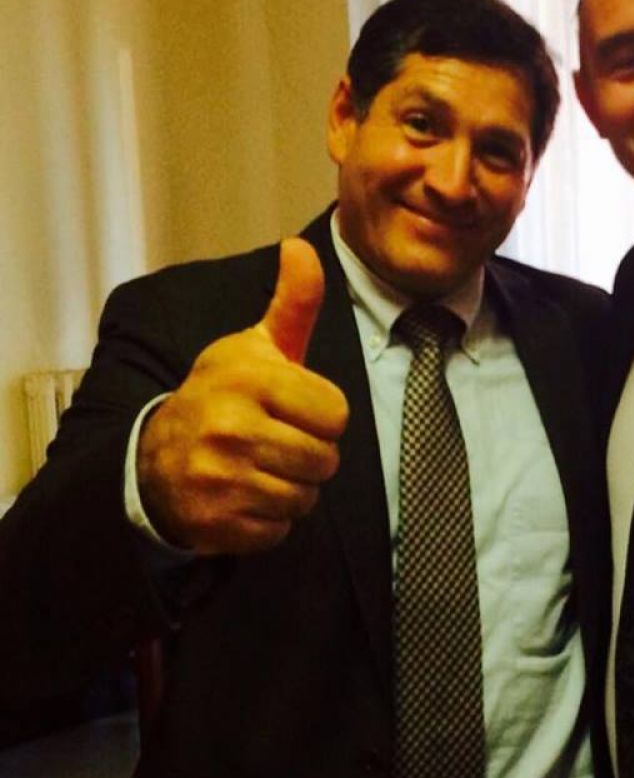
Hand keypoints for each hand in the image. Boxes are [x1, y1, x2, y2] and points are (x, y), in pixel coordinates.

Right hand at [137, 238, 349, 554]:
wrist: (153, 458)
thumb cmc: (223, 397)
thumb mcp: (256, 347)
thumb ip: (292, 303)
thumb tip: (302, 247)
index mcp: (249, 379)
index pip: (336, 414)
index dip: (322, 415)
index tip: (291, 409)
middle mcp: (230, 427)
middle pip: (325, 459)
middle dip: (310, 455)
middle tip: (276, 442)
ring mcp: (220, 478)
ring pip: (306, 497)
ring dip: (292, 488)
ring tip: (259, 468)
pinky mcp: (215, 523)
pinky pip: (280, 530)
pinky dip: (269, 520)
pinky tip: (243, 496)